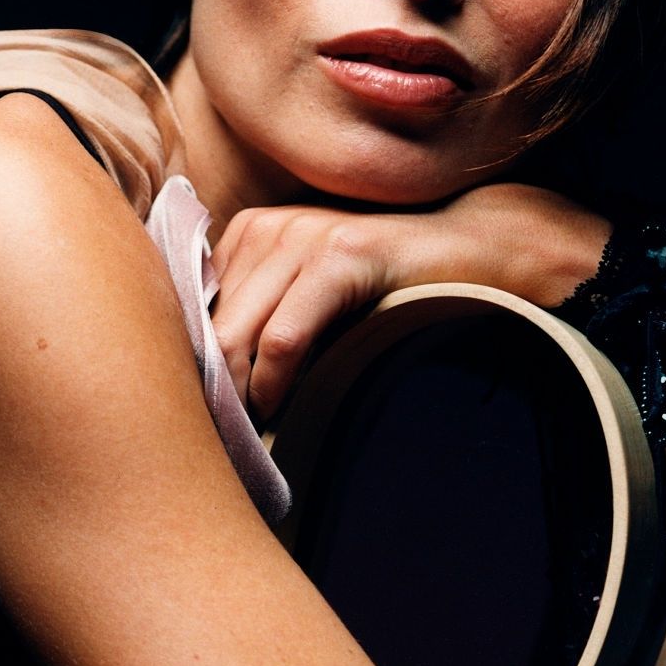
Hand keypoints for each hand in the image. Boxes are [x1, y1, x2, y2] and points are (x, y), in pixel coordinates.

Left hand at [208, 182, 609, 423]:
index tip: (197, 415)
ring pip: (238, 334)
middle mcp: (267, 226)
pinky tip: (277, 409)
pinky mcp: (340, 256)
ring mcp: (301, 235)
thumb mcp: (312, 294)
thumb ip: (260, 316)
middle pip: (210, 325)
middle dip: (209, 387)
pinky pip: (284, 336)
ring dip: (238, 394)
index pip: (195, 309)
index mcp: (249, 232)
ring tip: (244, 433)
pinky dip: (273, 382)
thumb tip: (207, 378)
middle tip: (215, 439)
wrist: (472, 248)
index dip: (193, 365)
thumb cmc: (388, 286)